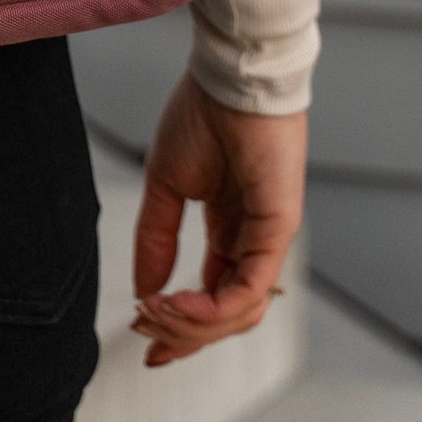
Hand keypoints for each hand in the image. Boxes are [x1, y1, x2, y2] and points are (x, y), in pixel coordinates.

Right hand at [130, 70, 304, 368]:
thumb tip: (144, 291)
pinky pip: (248, 289)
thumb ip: (155, 239)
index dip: (179, 325)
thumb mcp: (165, 185)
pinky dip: (212, 308)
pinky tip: (177, 303)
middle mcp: (251, 243)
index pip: (210, 297)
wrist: (230, 77)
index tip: (145, 345)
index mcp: (229, 231)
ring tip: (156, 313)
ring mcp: (268, 240)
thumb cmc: (202, 116)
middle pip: (223, 315)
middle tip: (145, 332)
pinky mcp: (277, 231)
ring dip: (193, 324)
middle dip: (182, 333)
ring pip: (237, 313)